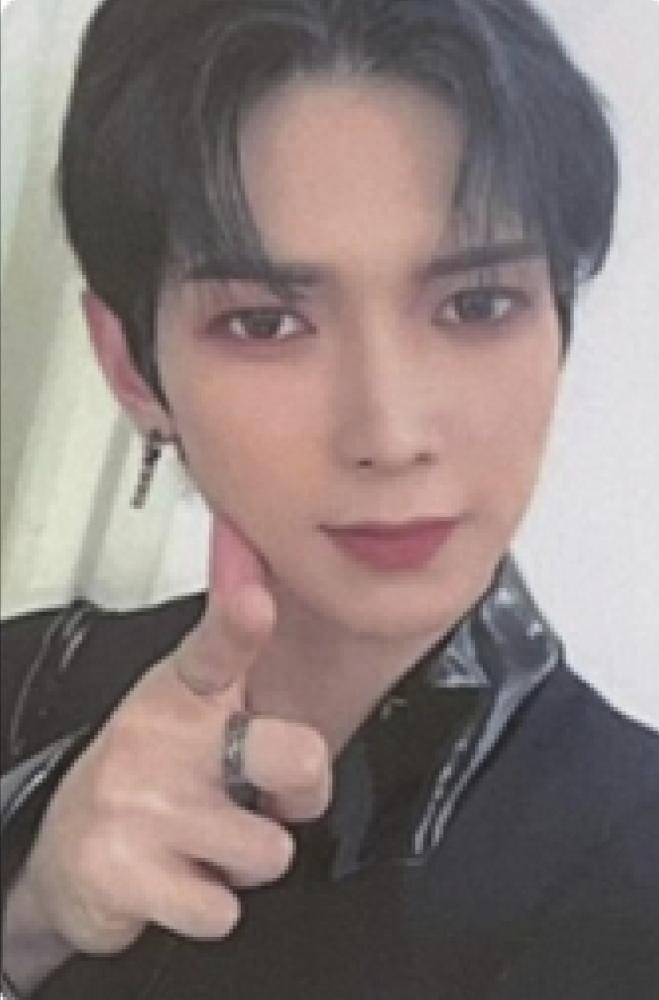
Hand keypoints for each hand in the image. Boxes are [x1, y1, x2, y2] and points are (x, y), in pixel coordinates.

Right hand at [11, 517, 330, 958]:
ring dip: (247, 862)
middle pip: (295, 756)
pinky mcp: (121, 870)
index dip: (240, 620)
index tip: (255, 600)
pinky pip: (223, 910)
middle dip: (303, 790)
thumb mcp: (195, 714)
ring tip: (208, 842)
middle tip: (267, 797)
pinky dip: (209, 908)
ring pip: (270, 850)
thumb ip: (256, 691)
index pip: (220, 644)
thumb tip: (297, 648)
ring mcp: (140, 802)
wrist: (69, 854)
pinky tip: (178, 880)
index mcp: (187, 689)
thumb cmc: (152, 777)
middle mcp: (162, 735)